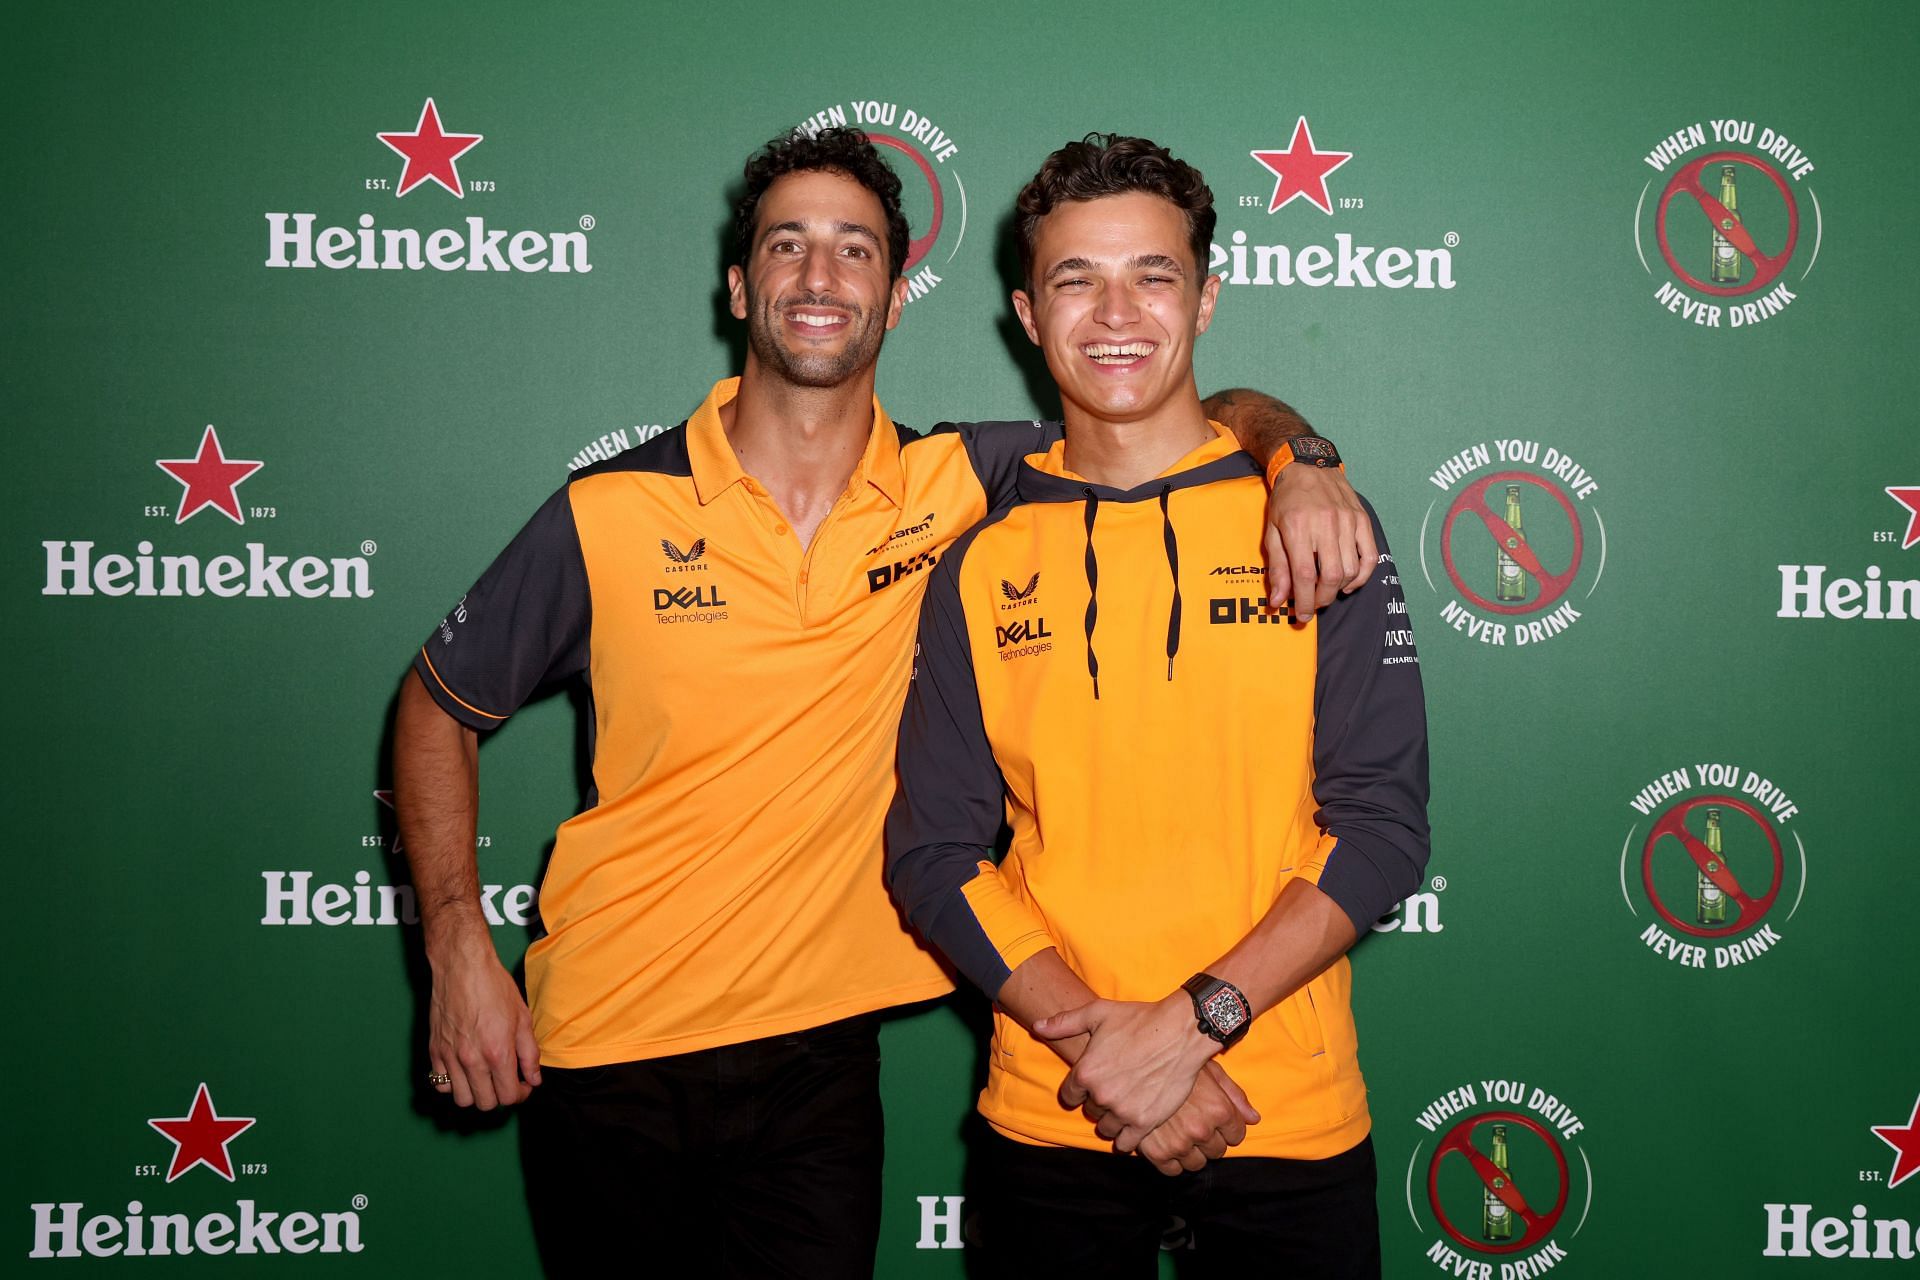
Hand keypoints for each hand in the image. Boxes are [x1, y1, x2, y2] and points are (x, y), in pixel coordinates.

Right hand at [428, 944, 541, 1109]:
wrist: (463, 967)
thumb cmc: (494, 987)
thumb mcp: (523, 1018)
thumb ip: (529, 1054)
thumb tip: (534, 1079)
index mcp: (497, 1053)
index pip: (508, 1097)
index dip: (520, 1094)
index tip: (522, 1085)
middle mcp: (472, 1060)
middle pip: (485, 1103)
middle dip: (500, 1096)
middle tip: (506, 1080)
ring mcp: (450, 1057)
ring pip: (461, 1099)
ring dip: (476, 1093)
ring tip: (485, 1077)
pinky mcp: (434, 1051)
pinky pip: (440, 1084)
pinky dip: (452, 1084)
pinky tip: (464, 1070)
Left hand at [1034, 993, 1216, 1152]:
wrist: (1180, 1032)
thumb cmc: (1139, 1019)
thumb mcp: (1097, 1013)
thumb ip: (1064, 1023)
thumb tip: (1037, 1027)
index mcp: (1086, 1072)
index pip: (1070, 1095)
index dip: (1080, 1089)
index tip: (1092, 1083)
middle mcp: (1101, 1095)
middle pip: (1090, 1111)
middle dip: (1099, 1102)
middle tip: (1114, 1089)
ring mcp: (1123, 1111)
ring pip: (1106, 1128)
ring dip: (1112, 1119)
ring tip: (1125, 1105)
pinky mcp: (1145, 1122)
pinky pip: (1126, 1143)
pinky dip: (1127, 1138)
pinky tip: (1134, 1124)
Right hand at [1137, 1061, 1261, 1175]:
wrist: (1137, 1062)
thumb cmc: (1177, 1062)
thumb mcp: (1211, 1070)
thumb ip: (1234, 1096)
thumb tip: (1254, 1119)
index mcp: (1219, 1110)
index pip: (1236, 1135)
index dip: (1226, 1126)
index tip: (1212, 1117)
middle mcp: (1202, 1129)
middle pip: (1217, 1151)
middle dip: (1209, 1139)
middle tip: (1192, 1121)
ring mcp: (1179, 1143)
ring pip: (1196, 1163)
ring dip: (1190, 1151)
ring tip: (1178, 1130)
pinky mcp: (1157, 1152)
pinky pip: (1173, 1170)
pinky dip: (1170, 1160)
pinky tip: (1165, 1141)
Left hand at [1264, 463, 1375, 621]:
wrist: (1307, 465)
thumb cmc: (1285, 500)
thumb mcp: (1272, 531)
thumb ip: (1277, 567)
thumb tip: (1278, 601)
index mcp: (1298, 528)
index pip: (1304, 575)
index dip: (1304, 601)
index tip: (1302, 616)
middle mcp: (1325, 524)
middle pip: (1331, 576)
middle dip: (1322, 599)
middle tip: (1313, 605)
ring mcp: (1347, 521)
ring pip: (1350, 569)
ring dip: (1338, 589)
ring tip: (1326, 592)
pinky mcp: (1361, 519)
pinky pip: (1369, 555)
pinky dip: (1362, 576)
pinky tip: (1348, 583)